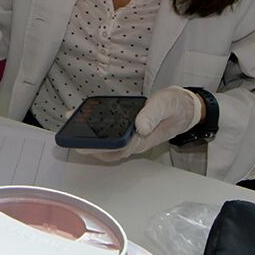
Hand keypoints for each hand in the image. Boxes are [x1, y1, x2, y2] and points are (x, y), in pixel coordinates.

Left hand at [78, 87, 205, 162]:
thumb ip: (153, 115)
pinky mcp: (130, 131)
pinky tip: (86, 118)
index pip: (118, 148)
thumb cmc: (175, 106)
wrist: (185, 107)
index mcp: (143, 139)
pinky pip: (111, 134)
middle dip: (88, 145)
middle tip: (69, 136)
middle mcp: (136, 142)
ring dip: (90, 138)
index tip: (82, 146)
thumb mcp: (165, 105)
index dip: (99, 148)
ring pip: (108, 143)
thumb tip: (139, 126)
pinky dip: (97, 130)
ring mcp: (132, 138)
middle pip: (109, 149)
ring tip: (72, 124)